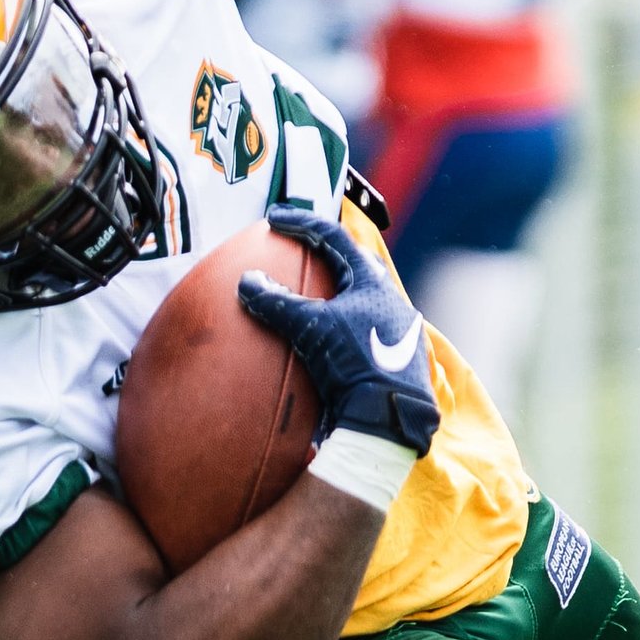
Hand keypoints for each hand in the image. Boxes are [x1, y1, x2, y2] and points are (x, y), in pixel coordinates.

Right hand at [237, 211, 438, 455]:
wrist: (388, 421)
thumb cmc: (356, 364)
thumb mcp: (312, 329)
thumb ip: (278, 302)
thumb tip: (247, 280)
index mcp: (375, 284)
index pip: (335, 239)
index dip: (302, 223)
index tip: (274, 218)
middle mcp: (389, 302)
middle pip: (354, 264)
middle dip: (326, 253)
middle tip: (298, 247)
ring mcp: (393, 331)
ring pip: (359, 298)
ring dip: (332, 292)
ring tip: (308, 294)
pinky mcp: (390, 359)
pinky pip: (359, 328)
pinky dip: (336, 324)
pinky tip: (322, 337)